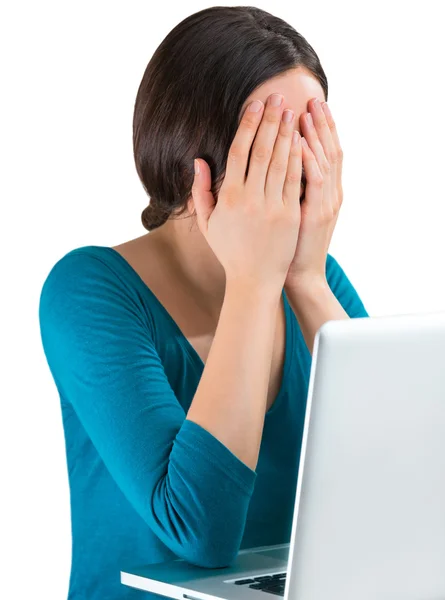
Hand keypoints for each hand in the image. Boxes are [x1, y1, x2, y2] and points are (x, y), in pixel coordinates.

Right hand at [191, 93, 301, 292]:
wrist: (255, 280)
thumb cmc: (230, 251)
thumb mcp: (208, 223)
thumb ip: (201, 191)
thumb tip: (198, 160)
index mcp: (229, 197)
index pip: (239, 152)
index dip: (248, 125)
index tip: (254, 105)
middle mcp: (251, 198)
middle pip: (262, 150)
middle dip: (270, 121)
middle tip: (277, 97)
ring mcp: (273, 206)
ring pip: (281, 161)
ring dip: (287, 134)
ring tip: (292, 112)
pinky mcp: (291, 215)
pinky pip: (296, 181)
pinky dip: (299, 159)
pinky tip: (302, 141)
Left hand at [284, 98, 342, 287]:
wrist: (300, 274)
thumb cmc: (289, 244)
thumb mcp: (296, 213)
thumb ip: (292, 186)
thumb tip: (280, 164)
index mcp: (324, 191)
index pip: (322, 152)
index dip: (318, 130)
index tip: (308, 108)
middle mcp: (329, 193)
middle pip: (327, 150)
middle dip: (319, 125)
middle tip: (312, 100)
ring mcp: (325, 202)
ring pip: (323, 160)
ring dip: (314, 135)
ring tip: (306, 112)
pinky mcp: (315, 213)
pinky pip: (314, 181)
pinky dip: (309, 159)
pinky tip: (300, 142)